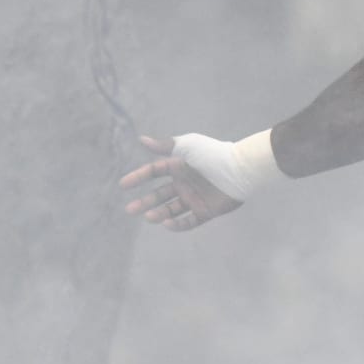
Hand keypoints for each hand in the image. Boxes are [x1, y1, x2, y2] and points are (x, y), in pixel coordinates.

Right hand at [120, 135, 240, 230]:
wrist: (239, 170)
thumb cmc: (212, 155)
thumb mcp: (187, 146)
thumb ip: (164, 145)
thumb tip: (141, 139)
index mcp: (179, 166)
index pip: (154, 172)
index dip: (138, 177)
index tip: (123, 185)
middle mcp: (184, 182)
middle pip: (159, 194)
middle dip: (144, 202)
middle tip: (129, 209)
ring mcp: (195, 198)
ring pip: (171, 209)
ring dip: (158, 213)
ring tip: (149, 217)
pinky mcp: (206, 211)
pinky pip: (189, 221)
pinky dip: (177, 224)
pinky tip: (166, 224)